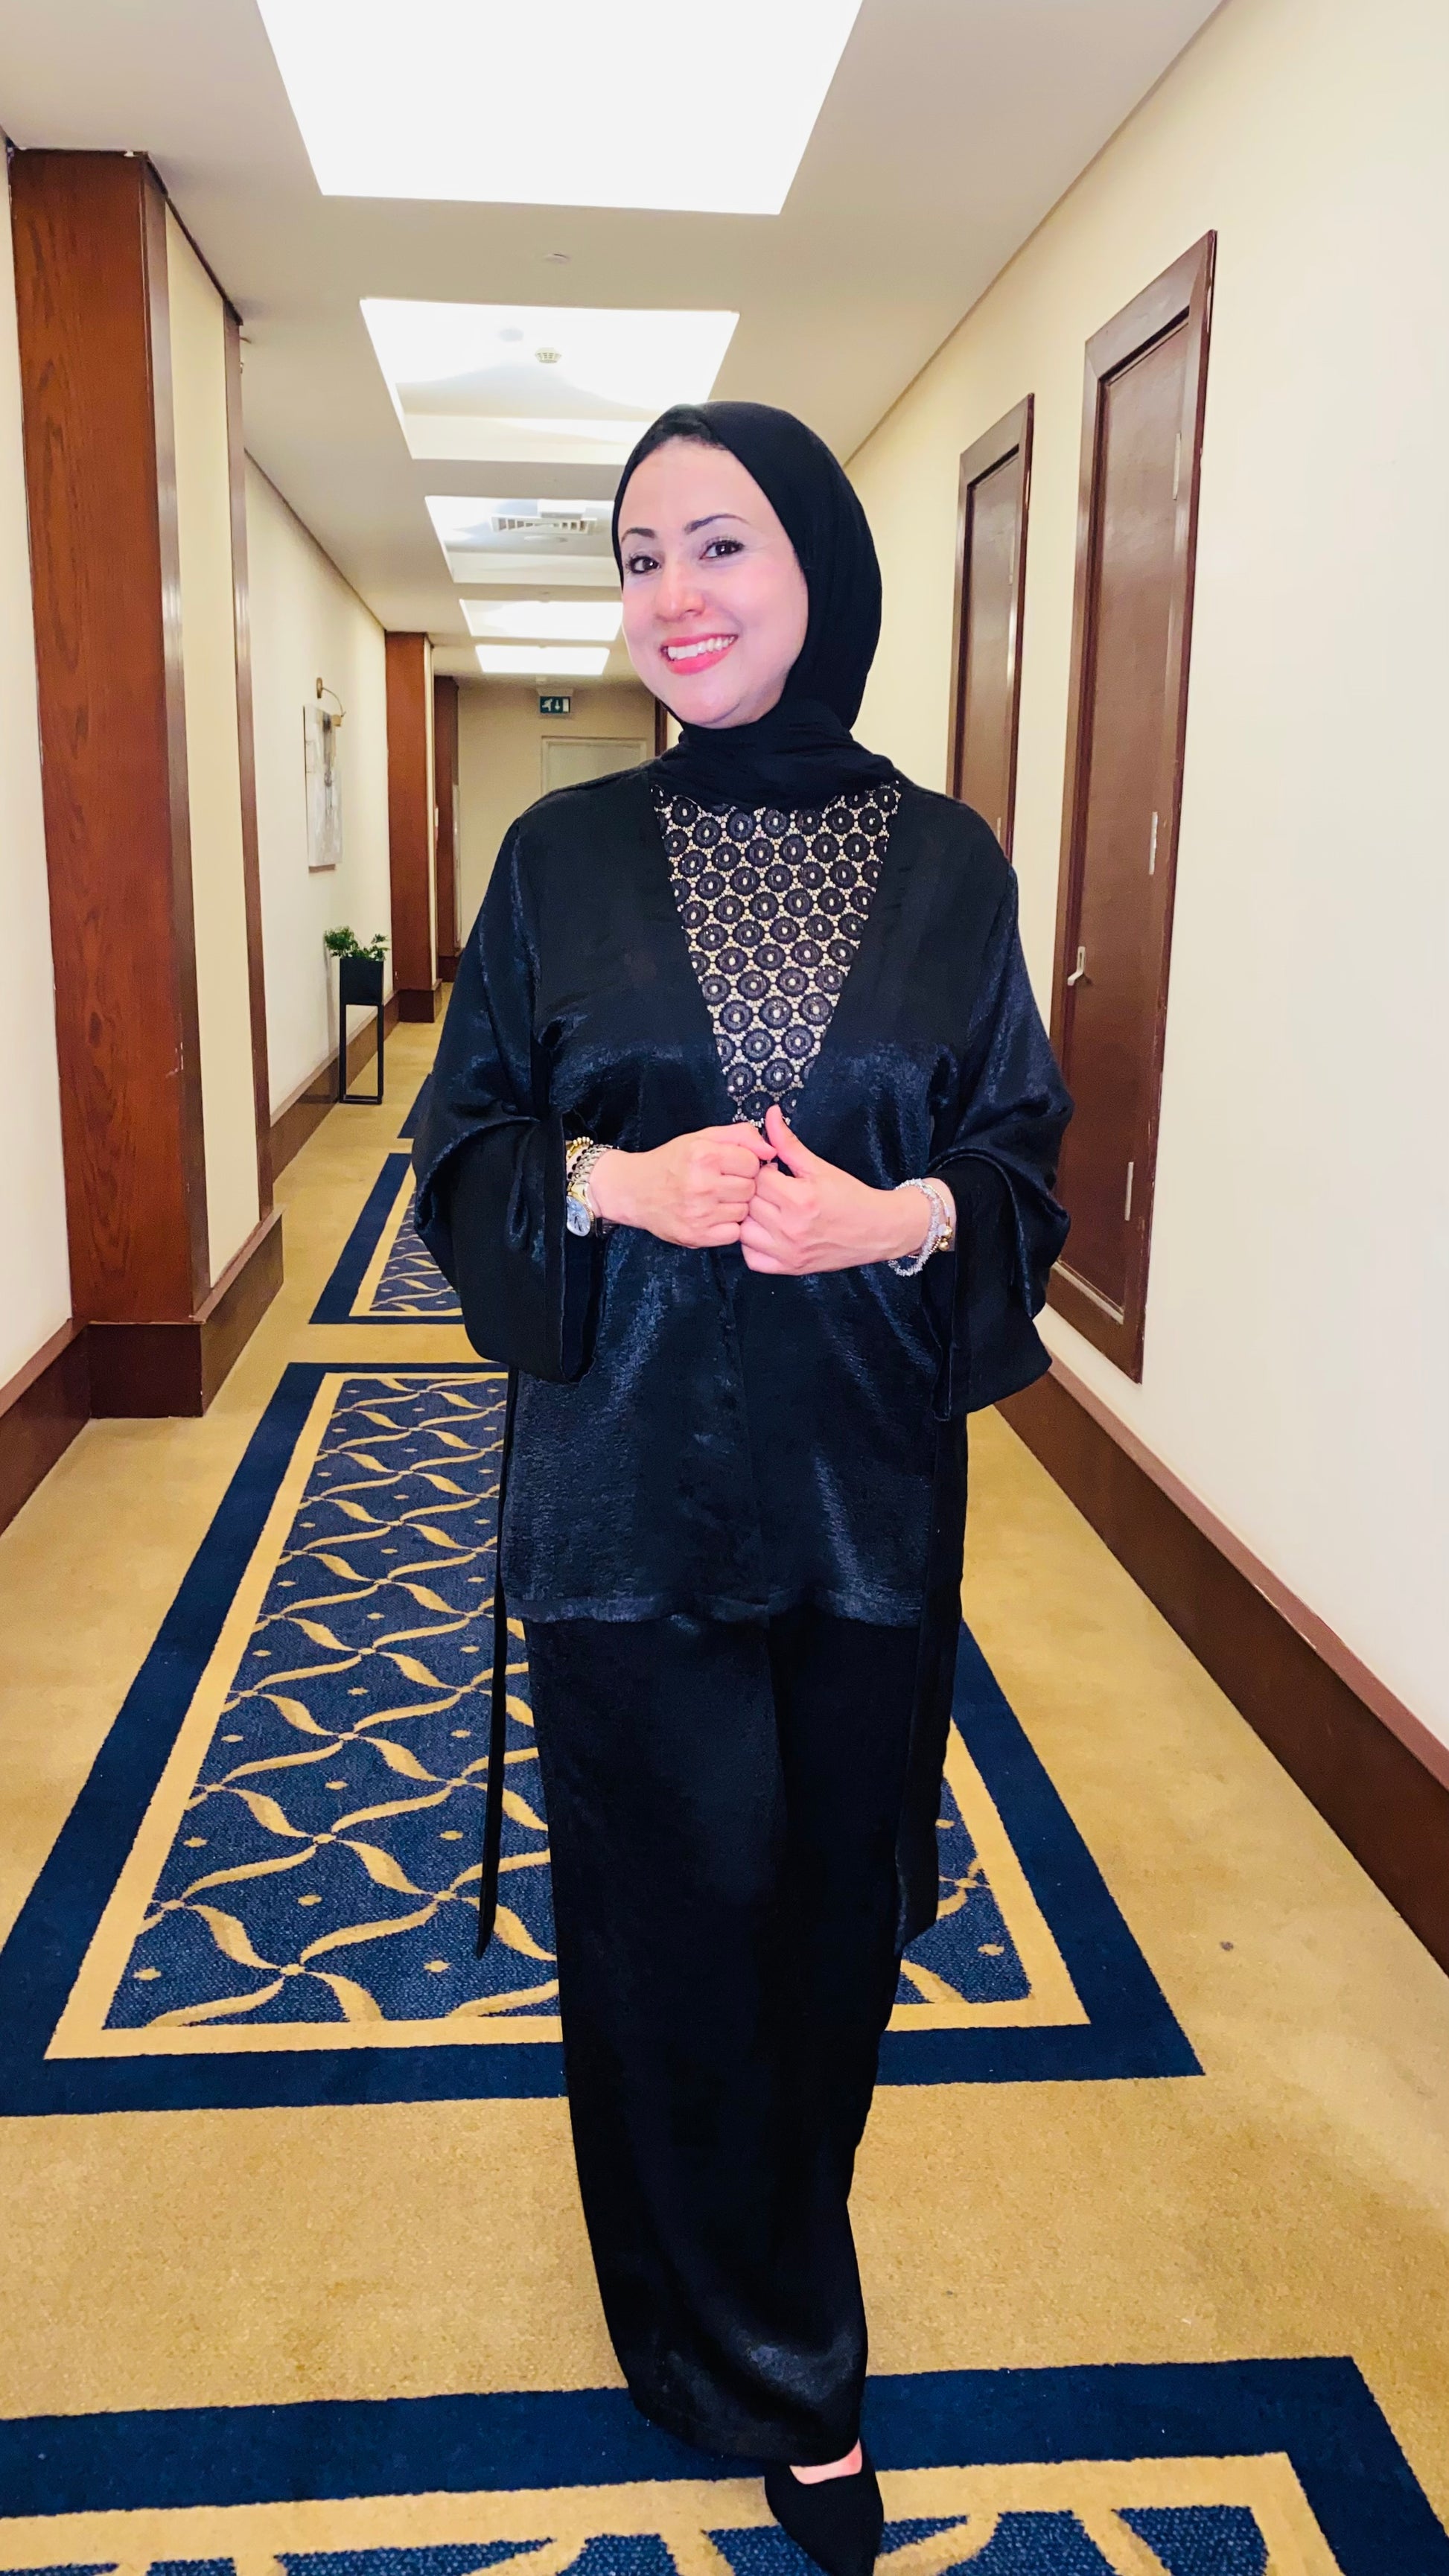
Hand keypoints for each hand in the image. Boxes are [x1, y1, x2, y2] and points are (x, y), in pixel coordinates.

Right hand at [589, 1123, 774, 1248]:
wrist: (634, 1191)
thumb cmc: (671, 1163)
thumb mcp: (701, 1138)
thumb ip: (740, 1135)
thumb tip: (771, 1150)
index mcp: (704, 1156)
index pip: (752, 1162)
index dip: (745, 1164)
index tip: (730, 1166)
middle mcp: (702, 1185)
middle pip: (751, 1188)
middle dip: (741, 1185)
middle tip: (721, 1183)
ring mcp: (699, 1213)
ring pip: (744, 1211)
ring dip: (734, 1206)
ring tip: (715, 1199)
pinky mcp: (697, 1235)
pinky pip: (733, 1233)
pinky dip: (727, 1226)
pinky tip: (712, 1215)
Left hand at [739, 1106, 951, 1274]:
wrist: (877, 1230)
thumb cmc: (851, 1198)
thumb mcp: (820, 1167)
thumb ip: (789, 1144)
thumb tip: (771, 1116)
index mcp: (801, 1199)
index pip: (758, 1178)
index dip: (763, 1170)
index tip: (773, 1170)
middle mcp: (792, 1229)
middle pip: (749, 1203)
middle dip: (756, 1192)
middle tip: (772, 1188)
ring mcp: (788, 1252)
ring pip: (744, 1230)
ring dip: (750, 1217)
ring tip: (768, 1209)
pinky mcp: (788, 1268)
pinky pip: (752, 1258)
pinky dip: (752, 1245)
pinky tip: (766, 1231)